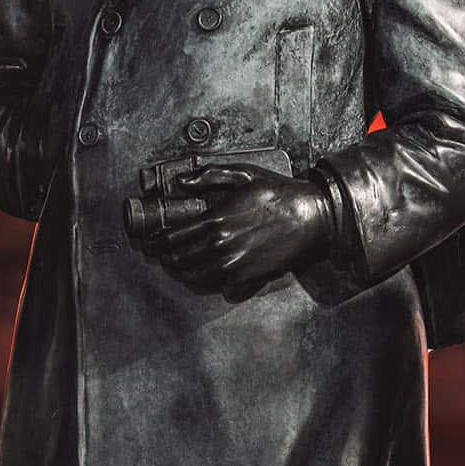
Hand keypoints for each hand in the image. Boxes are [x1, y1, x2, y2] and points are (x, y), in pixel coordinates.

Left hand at [142, 164, 333, 298]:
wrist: (313, 217)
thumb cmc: (281, 194)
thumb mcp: (245, 175)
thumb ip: (209, 176)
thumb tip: (182, 182)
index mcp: (214, 221)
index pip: (170, 240)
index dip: (155, 244)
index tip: (152, 245)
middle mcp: (218, 247)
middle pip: (177, 263)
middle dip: (166, 261)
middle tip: (164, 258)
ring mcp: (232, 266)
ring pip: (194, 279)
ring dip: (184, 276)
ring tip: (184, 270)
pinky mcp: (248, 279)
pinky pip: (221, 290)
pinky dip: (214, 286)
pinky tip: (214, 277)